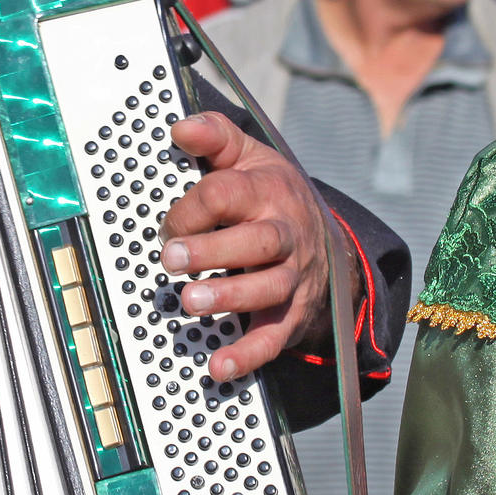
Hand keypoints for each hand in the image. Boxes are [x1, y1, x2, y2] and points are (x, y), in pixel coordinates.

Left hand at [162, 113, 359, 381]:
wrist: (327, 241)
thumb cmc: (272, 197)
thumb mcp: (249, 158)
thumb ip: (216, 137)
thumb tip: (180, 127)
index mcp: (270, 191)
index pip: (229, 195)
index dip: (193, 208)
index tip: (168, 225)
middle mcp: (286, 234)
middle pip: (258, 240)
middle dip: (214, 250)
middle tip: (173, 259)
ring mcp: (293, 276)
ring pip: (269, 288)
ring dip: (231, 297)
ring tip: (192, 302)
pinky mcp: (292, 315)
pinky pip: (274, 338)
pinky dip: (247, 355)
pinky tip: (218, 366)